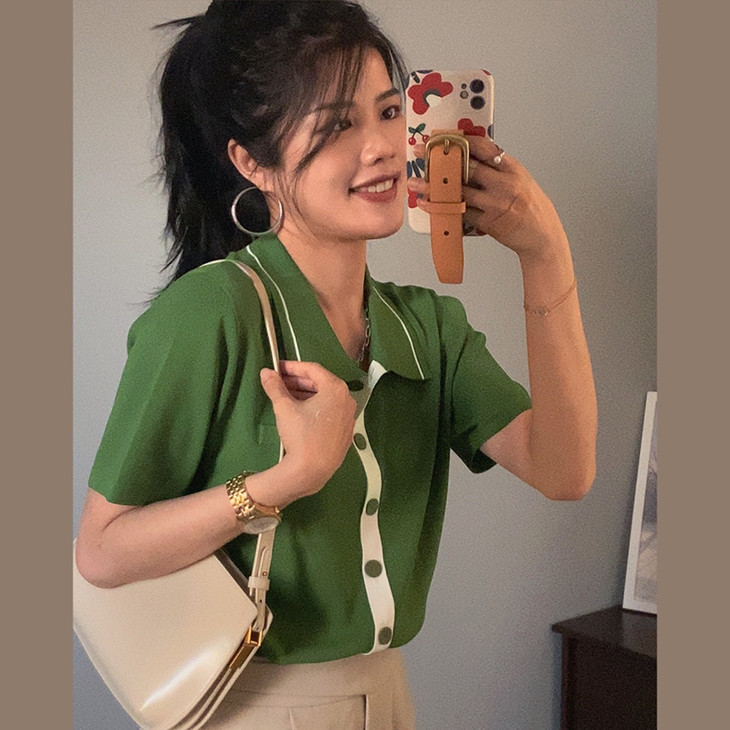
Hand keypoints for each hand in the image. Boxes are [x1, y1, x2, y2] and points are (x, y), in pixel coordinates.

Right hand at [259, 360, 356, 502]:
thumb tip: (266, 373)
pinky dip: (316, 408)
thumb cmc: (301, 435)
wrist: (312, 470)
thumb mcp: (284, 408)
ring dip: (306, 394)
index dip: (293, 367)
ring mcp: (348, 416)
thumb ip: (275, 387)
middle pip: (321, 383)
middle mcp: (347, 399)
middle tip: (280, 382)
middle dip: (299, 381)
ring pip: (326, 398)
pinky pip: (330, 412)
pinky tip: (300, 412)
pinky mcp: (345, 431)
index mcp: (336, 389)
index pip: (313, 370)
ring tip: (286, 396)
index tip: (278, 367)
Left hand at [408, 137, 567, 261]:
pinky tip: (427, 204)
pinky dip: (440, 208)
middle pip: (466, 166)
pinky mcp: (487, 221)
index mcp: (512, 167)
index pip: (483, 147)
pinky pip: (459, 212)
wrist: (542, 236)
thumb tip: (470, 157)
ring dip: (433, 186)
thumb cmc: (530, 207)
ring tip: (415, 183)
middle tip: (420, 153)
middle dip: (441, 159)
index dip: (459, 140)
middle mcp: (503, 182)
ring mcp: (495, 202)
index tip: (440, 137)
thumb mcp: (519, 180)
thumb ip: (498, 169)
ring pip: (458, 190)